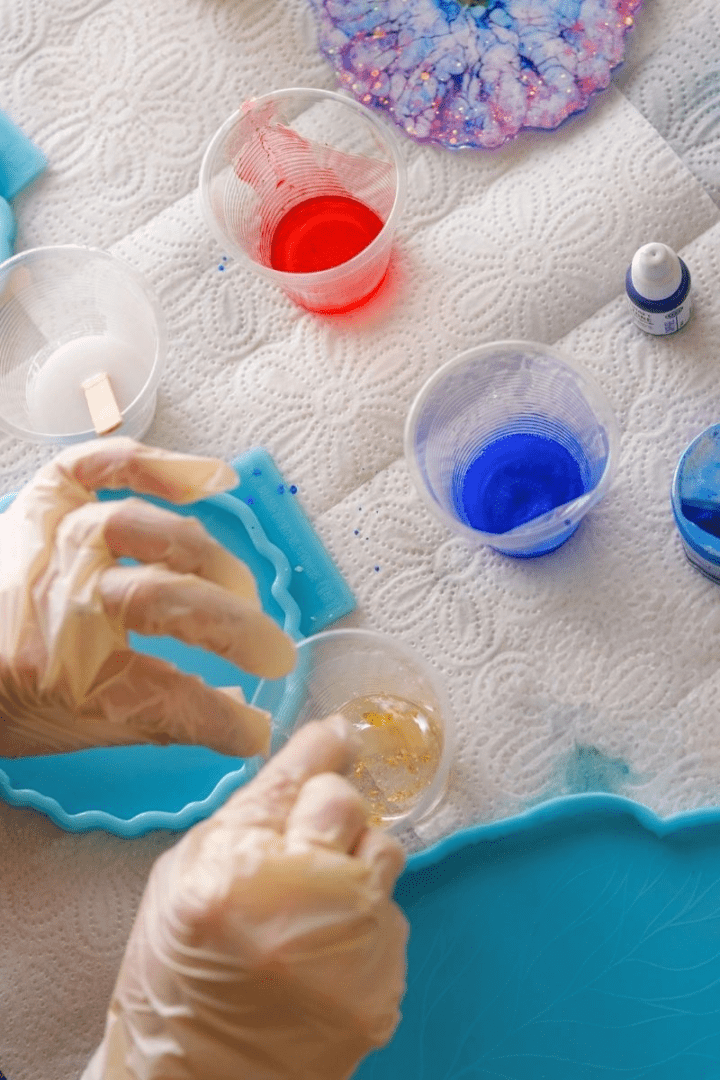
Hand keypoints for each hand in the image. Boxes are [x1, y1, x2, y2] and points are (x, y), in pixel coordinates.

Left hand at [0, 437, 294, 757]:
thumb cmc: (12, 696)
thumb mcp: (81, 727)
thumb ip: (164, 718)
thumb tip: (245, 724)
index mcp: (62, 674)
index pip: (159, 697)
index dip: (217, 719)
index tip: (256, 731)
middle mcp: (55, 602)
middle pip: (159, 600)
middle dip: (232, 628)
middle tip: (274, 654)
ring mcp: (48, 544)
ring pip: (135, 527)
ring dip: (204, 555)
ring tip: (240, 586)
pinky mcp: (44, 504)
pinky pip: (97, 466)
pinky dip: (156, 464)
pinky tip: (209, 481)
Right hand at [83, 715, 408, 1079]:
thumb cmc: (178, 973)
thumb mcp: (184, 875)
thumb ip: (252, 810)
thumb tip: (318, 746)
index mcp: (237, 872)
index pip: (298, 777)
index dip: (320, 750)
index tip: (337, 736)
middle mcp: (303, 906)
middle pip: (350, 805)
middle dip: (329, 813)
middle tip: (303, 846)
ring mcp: (352, 952)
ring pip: (386, 854)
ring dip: (353, 866)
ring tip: (311, 907)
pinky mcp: (384, 989)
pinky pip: (393, 917)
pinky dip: (364, 923)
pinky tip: (326, 952)